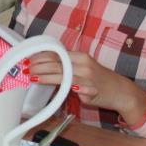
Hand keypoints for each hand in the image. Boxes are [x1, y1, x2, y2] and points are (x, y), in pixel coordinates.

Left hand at [28, 50, 145, 122]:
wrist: (120, 91)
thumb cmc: (97, 79)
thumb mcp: (82, 67)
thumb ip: (65, 65)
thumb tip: (42, 66)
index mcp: (79, 56)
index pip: (55, 54)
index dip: (40, 57)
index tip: (27, 59)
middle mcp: (83, 64)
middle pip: (57, 63)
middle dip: (38, 66)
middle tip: (25, 69)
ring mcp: (88, 77)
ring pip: (63, 75)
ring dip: (46, 77)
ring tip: (32, 78)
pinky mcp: (92, 90)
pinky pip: (78, 88)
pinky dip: (69, 87)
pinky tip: (58, 89)